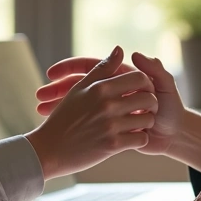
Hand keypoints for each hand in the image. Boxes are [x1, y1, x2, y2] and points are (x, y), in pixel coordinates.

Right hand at [25, 46, 158, 179]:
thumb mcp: (80, 89)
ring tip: (138, 123)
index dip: (145, 83)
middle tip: (144, 108)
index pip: (138, 77)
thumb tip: (119, 49)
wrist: (50, 151)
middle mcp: (107, 104)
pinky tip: (131, 138)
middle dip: (150, 103)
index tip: (142, 91)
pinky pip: (140, 139)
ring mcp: (110, 125)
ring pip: (147, 119)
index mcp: (100, 88)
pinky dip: (139, 139)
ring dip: (146, 122)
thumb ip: (103, 69)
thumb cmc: (65, 118)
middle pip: (147, 97)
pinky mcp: (113, 145)